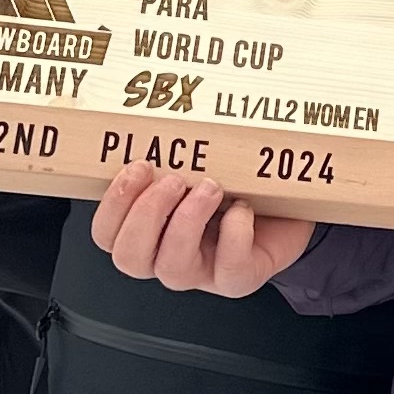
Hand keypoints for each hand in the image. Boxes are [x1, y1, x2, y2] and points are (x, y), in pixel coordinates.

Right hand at [92, 164, 314, 298]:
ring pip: (172, 269)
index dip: (114, 204)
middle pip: (129, 257)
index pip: (107, 233)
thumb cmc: (239, 184)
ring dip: (187, 222)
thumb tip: (158, 115)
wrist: (286, 206)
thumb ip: (174, 153)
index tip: (139, 165)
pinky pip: (229, 271)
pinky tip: (243, 209)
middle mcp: (169, 255)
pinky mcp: (239, 278)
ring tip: (211, 187)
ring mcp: (203, 273)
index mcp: (150, 229)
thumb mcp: (202, 163)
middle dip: (145, 215)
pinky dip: (234, 234)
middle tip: (174, 179)